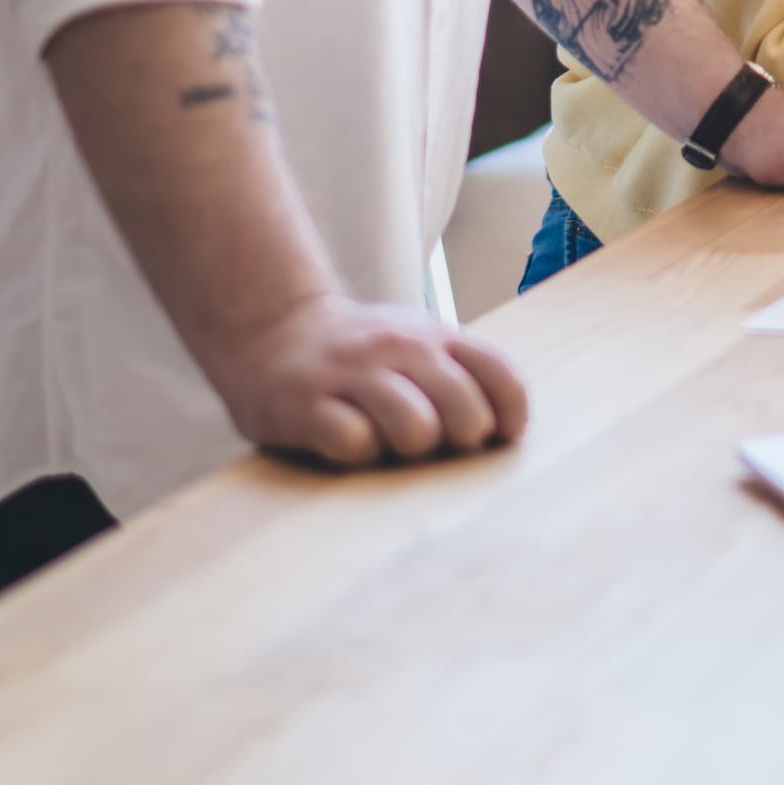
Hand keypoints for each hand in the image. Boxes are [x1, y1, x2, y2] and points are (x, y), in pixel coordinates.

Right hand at [200, 293, 527, 467]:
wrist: (273, 331)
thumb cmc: (364, 358)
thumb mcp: (419, 347)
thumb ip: (463, 377)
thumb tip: (503, 437)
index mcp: (437, 337)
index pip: (501, 376)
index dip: (509, 418)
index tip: (493, 436)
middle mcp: (401, 348)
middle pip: (466, 413)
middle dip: (457, 441)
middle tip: (431, 441)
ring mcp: (353, 373)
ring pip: (416, 429)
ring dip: (407, 448)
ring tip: (386, 439)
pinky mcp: (306, 403)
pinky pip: (355, 442)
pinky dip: (356, 453)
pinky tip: (344, 439)